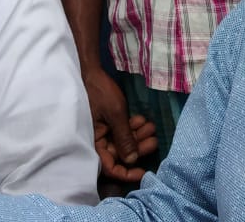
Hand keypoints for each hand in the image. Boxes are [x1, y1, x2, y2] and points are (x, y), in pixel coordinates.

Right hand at [82, 66, 157, 181]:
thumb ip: (124, 138)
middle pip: (119, 155)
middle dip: (138, 149)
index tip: (143, 172)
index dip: (126, 173)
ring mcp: (103, 132)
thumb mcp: (115, 114)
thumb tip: (132, 161)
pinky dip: (132, 128)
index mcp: (93, 143)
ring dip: (138, 137)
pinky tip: (143, 120)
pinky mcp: (108, 123)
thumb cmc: (100, 93)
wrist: (91, 71)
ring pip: (123, 142)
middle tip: (154, 140)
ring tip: (151, 127)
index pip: (109, 167)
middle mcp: (97, 141)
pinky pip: (122, 131)